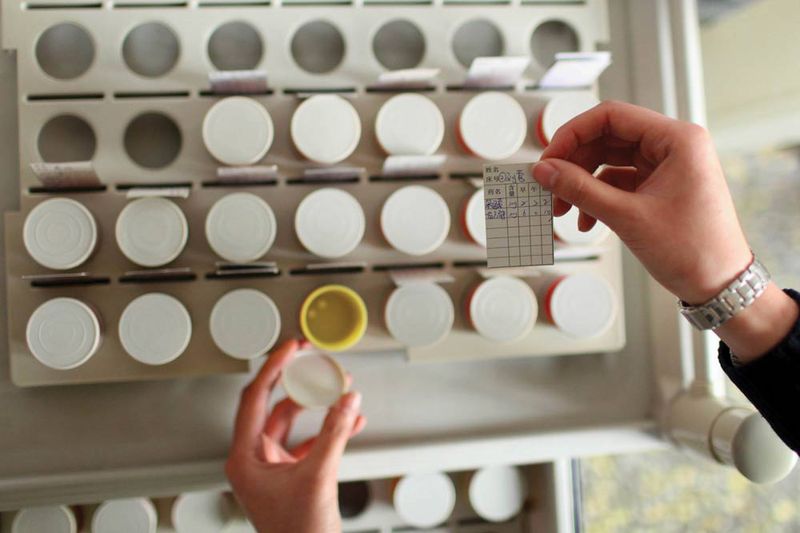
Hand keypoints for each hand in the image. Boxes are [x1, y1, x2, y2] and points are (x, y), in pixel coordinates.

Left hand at [225, 339, 366, 532]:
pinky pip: (307, 442)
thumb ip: (335, 432)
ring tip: (338, 387)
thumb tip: (347, 400)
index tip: (291, 349)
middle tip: (311, 358)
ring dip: (317, 405)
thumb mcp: (318, 475)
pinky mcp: (290, 475)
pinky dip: (327, 429)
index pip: (254, 398)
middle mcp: (253, 459)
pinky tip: (350, 420)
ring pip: (292, 423)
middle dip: (297, 382)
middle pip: (273, 405)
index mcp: (244, 458)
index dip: (273, 368)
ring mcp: (272, 467)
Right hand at [534, 100, 797, 361]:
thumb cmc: (694, 251)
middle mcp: (674, 147)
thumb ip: (580, 189)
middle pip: (607, 138)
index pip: (611, 116)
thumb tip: (545, 170)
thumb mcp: (627, 217)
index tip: (549, 158)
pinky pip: (618, 182)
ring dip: (582, 184)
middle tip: (549, 185)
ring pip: (609, 161)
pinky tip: (586, 220)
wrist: (720, 286)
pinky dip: (597, 198)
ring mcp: (667, 167)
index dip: (573, 134)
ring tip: (563, 209)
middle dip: (574, 164)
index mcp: (677, 140)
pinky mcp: (660, 188)